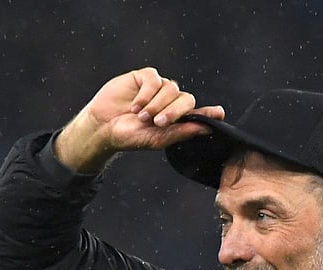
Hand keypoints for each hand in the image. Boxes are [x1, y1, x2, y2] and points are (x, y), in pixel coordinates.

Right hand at [54, 66, 225, 172]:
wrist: (103, 127)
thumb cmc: (129, 136)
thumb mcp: (157, 139)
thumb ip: (181, 132)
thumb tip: (206, 128)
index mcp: (176, 119)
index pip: (198, 113)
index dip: (210, 113)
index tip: (219, 113)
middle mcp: (170, 102)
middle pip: (186, 100)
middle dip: (174, 112)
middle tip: (158, 123)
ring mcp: (158, 88)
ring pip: (171, 89)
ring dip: (156, 104)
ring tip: (141, 116)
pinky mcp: (144, 78)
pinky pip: (155, 80)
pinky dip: (147, 94)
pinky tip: (135, 105)